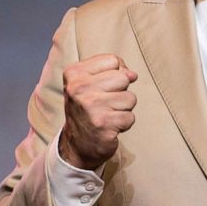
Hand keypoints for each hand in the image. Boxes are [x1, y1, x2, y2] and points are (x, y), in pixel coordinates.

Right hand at [59, 54, 137, 169]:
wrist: (77, 144)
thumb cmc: (89, 108)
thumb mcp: (91, 82)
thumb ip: (113, 70)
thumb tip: (132, 75)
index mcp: (74, 73)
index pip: (113, 61)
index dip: (114, 74)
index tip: (102, 87)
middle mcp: (79, 89)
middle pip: (123, 78)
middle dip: (121, 91)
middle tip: (105, 103)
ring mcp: (90, 107)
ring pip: (130, 98)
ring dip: (124, 108)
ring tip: (107, 114)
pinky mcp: (103, 125)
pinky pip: (130, 117)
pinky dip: (124, 123)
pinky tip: (110, 126)